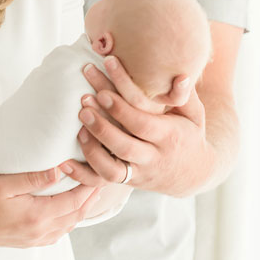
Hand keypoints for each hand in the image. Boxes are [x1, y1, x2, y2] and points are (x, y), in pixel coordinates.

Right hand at [0, 168, 100, 247]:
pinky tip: (69, 210)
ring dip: (82, 209)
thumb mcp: (5, 183)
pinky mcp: (29, 241)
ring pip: (69, 225)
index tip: (97, 172)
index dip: (89, 186)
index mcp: (37, 216)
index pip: (74, 200)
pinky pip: (59, 232)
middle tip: (100, 180)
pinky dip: (70, 220)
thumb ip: (34, 177)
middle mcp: (40, 231)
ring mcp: (35, 239)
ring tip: (90, 192)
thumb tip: (60, 170)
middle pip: (76, 214)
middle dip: (91, 198)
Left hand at [61, 57, 212, 197]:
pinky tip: (65, 162)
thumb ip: (185, 94)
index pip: (141, 122)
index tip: (102, 90)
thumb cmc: (189, 134)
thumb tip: (182, 76)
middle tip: (83, 102)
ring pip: (111, 169)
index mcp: (169, 137)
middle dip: (102, 125)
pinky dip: (82, 175)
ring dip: (91, 149)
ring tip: (78, 126)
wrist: (193, 173)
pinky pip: (102, 183)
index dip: (121, 109)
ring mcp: (139, 173)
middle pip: (124, 145)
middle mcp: (153, 158)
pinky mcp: (127, 182)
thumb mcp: (194, 114)